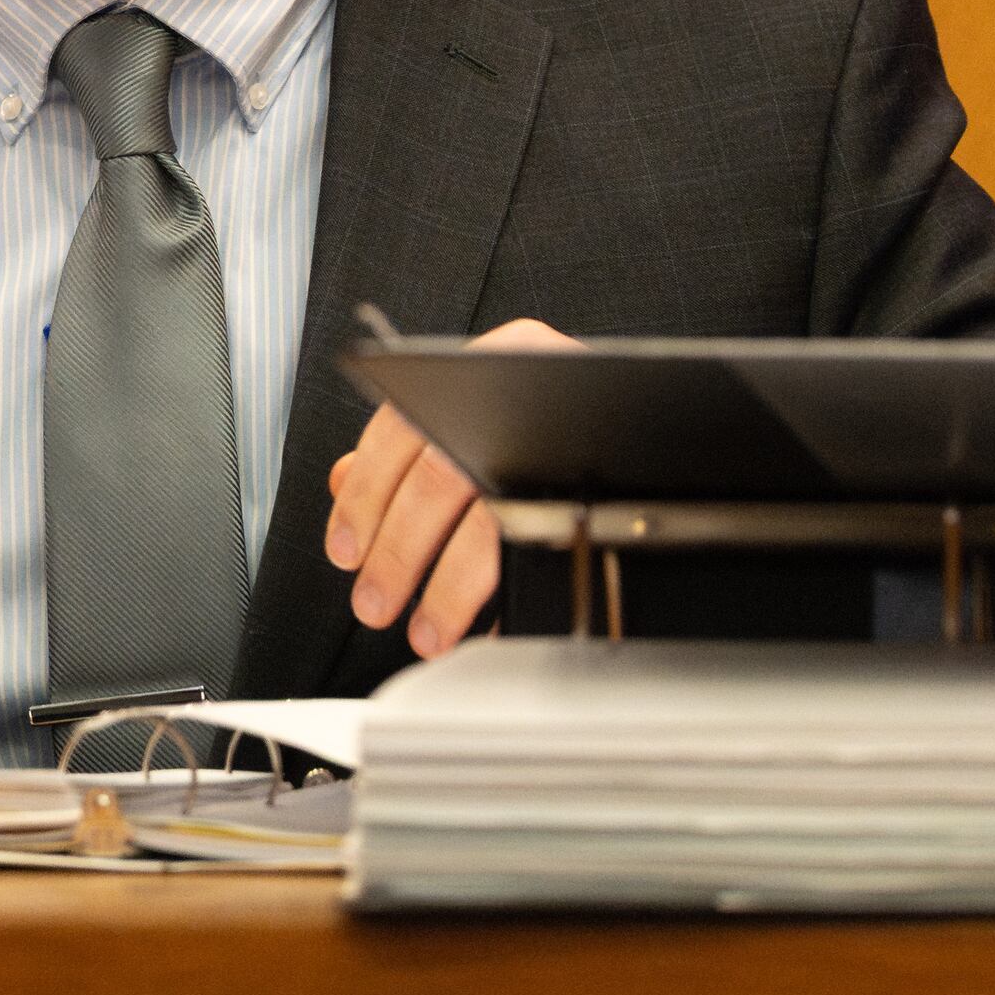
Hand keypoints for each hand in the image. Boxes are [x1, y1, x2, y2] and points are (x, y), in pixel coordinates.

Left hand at [323, 316, 576, 657]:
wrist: (651, 407)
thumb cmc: (547, 413)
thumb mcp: (475, 408)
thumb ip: (407, 441)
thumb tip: (343, 482)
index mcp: (484, 366)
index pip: (401, 426)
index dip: (365, 494)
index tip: (346, 549)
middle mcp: (526, 390)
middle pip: (442, 477)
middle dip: (398, 553)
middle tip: (376, 601)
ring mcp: (569, 431)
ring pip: (494, 519)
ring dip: (450, 588)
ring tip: (429, 629)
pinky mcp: (606, 479)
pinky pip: (550, 547)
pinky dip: (514, 594)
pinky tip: (494, 622)